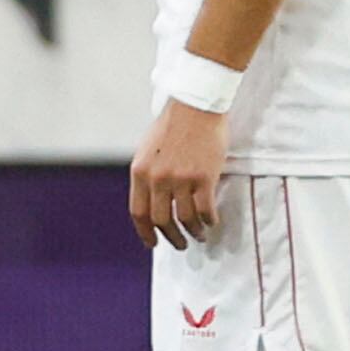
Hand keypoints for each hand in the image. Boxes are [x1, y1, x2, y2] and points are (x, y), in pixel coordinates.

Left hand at [129, 97, 229, 249]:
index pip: (138, 213)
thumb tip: (151, 201)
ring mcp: (180, 179)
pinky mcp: (204, 177)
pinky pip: (205, 210)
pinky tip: (211, 221)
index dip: (145, 232)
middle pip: (161, 220)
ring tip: (199, 235)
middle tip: (179, 244)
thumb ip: (148, 175)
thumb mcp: (148, 151)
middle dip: (171, 237)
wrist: (196, 106)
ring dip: (193, 232)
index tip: (152, 243)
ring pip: (185, 218)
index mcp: (140, 172)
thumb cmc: (173, 126)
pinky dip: (208, 220)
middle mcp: (157, 178)